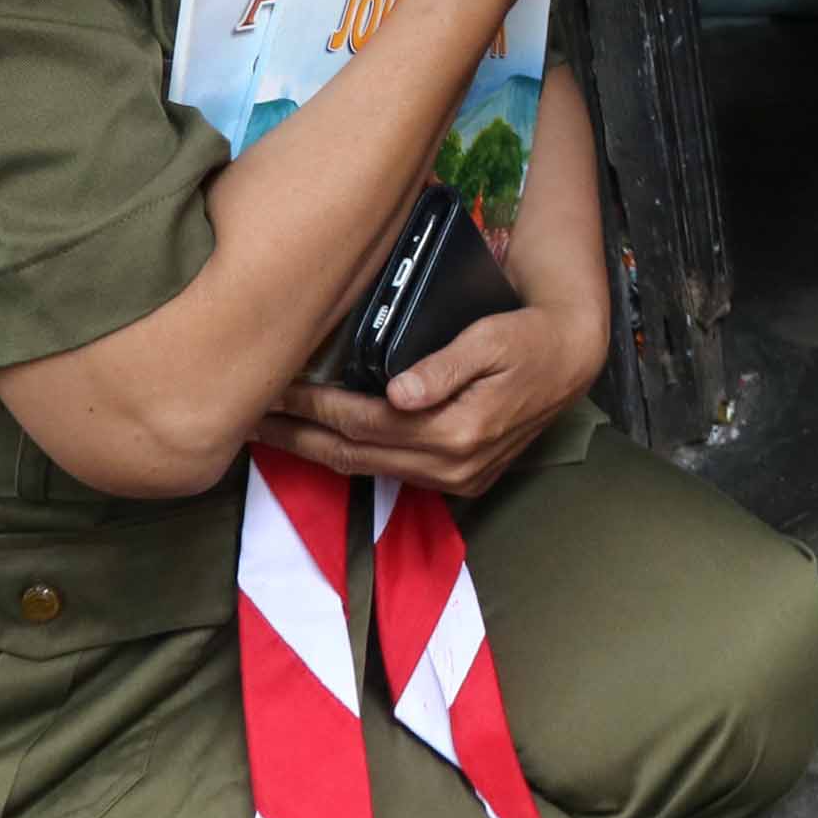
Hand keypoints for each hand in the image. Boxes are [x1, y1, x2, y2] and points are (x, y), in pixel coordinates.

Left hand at [252, 299, 603, 499]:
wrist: (573, 359)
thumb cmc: (529, 336)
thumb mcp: (491, 339)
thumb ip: (444, 366)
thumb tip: (399, 392)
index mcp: (457, 430)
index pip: (363, 421)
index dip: (313, 406)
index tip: (273, 387)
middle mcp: (453, 465)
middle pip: (354, 455)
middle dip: (296, 438)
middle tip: (245, 420)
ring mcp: (457, 479)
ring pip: (367, 470)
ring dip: (315, 451)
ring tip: (271, 432)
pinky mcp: (460, 481)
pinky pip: (391, 472)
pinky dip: (351, 457)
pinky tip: (321, 441)